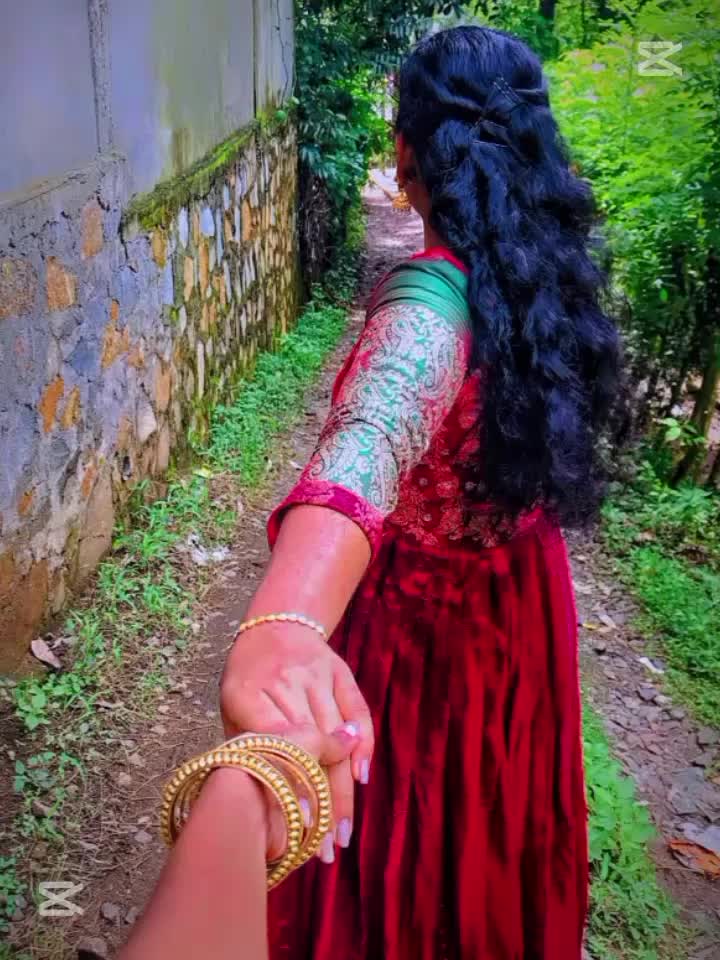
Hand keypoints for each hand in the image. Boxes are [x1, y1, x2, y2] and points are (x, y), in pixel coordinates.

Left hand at [220, 622, 373, 858]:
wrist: (275, 625)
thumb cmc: (246, 679)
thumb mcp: (231, 708)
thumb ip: (245, 746)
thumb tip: (258, 802)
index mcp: (248, 691)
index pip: (275, 742)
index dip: (290, 780)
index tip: (301, 822)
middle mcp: (286, 679)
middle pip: (311, 747)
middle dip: (322, 800)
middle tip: (328, 847)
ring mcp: (317, 673)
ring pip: (336, 736)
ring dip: (343, 787)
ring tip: (344, 831)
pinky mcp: (341, 671)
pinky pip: (357, 710)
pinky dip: (363, 744)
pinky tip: (362, 777)